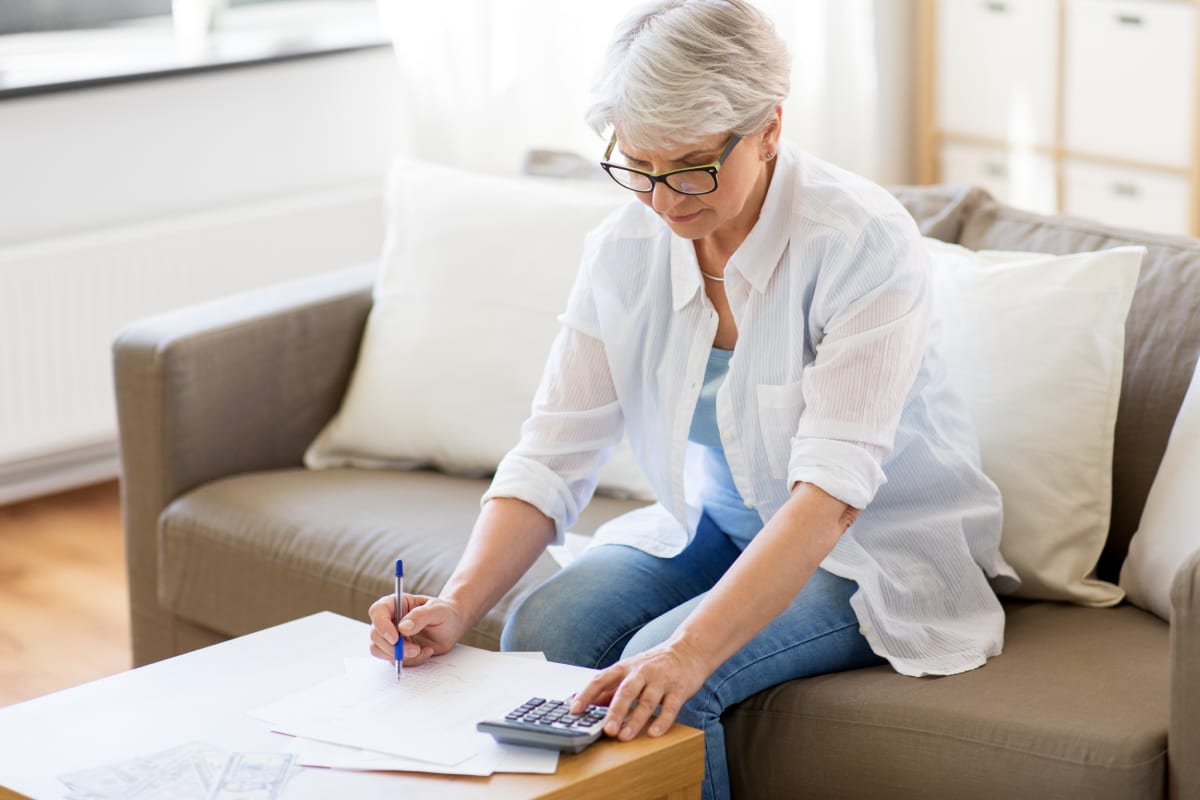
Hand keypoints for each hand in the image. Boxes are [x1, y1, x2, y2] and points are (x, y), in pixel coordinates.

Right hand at [367, 594, 465, 666]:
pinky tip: (426, 652)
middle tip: (414, 649)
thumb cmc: (445, 613)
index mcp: (396, 604)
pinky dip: (410, 661)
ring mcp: (391, 636)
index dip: (382, 625)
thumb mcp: (437, 610)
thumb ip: (420, 616)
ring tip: (420, 650)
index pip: (378, 611)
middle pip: (376, 635)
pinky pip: (394, 660)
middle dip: (393, 646)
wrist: (452, 626)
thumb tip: (403, 628)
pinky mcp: (397, 650)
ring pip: (379, 650)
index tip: (395, 638)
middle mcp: (390, 620)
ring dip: (398, 655)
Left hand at [570, 639, 709, 741]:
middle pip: (626, 691)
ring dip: (635, 720)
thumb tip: (589, 704)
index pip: (601, 679)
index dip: (587, 694)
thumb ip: (611, 688)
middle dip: (615, 711)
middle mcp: (642, 672)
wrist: (689, 650)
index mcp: (625, 667)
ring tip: (625, 736)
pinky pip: (670, 707)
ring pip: (647, 701)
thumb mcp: (631, 671)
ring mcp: (661, 680)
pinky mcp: (679, 689)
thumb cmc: (655, 664)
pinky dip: (662, 720)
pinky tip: (654, 732)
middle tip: (607, 729)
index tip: (574, 709)